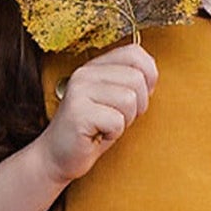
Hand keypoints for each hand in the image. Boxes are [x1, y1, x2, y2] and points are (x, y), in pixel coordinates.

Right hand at [37, 42, 156, 182]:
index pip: (135, 53)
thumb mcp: (114, 101)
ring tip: (106, 126)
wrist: (58, 157)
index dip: (148, 76)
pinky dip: (113, 134)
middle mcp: (85, 73)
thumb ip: (130, 83)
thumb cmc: (91, 131)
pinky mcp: (78, 112)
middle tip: (117, 118)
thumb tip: (152, 73)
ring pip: (129, 100)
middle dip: (138, 106)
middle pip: (137, 79)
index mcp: (95, 67)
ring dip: (124, 121)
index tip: (136, 97)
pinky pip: (117, 121)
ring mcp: (80, 91)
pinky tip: (98, 134)